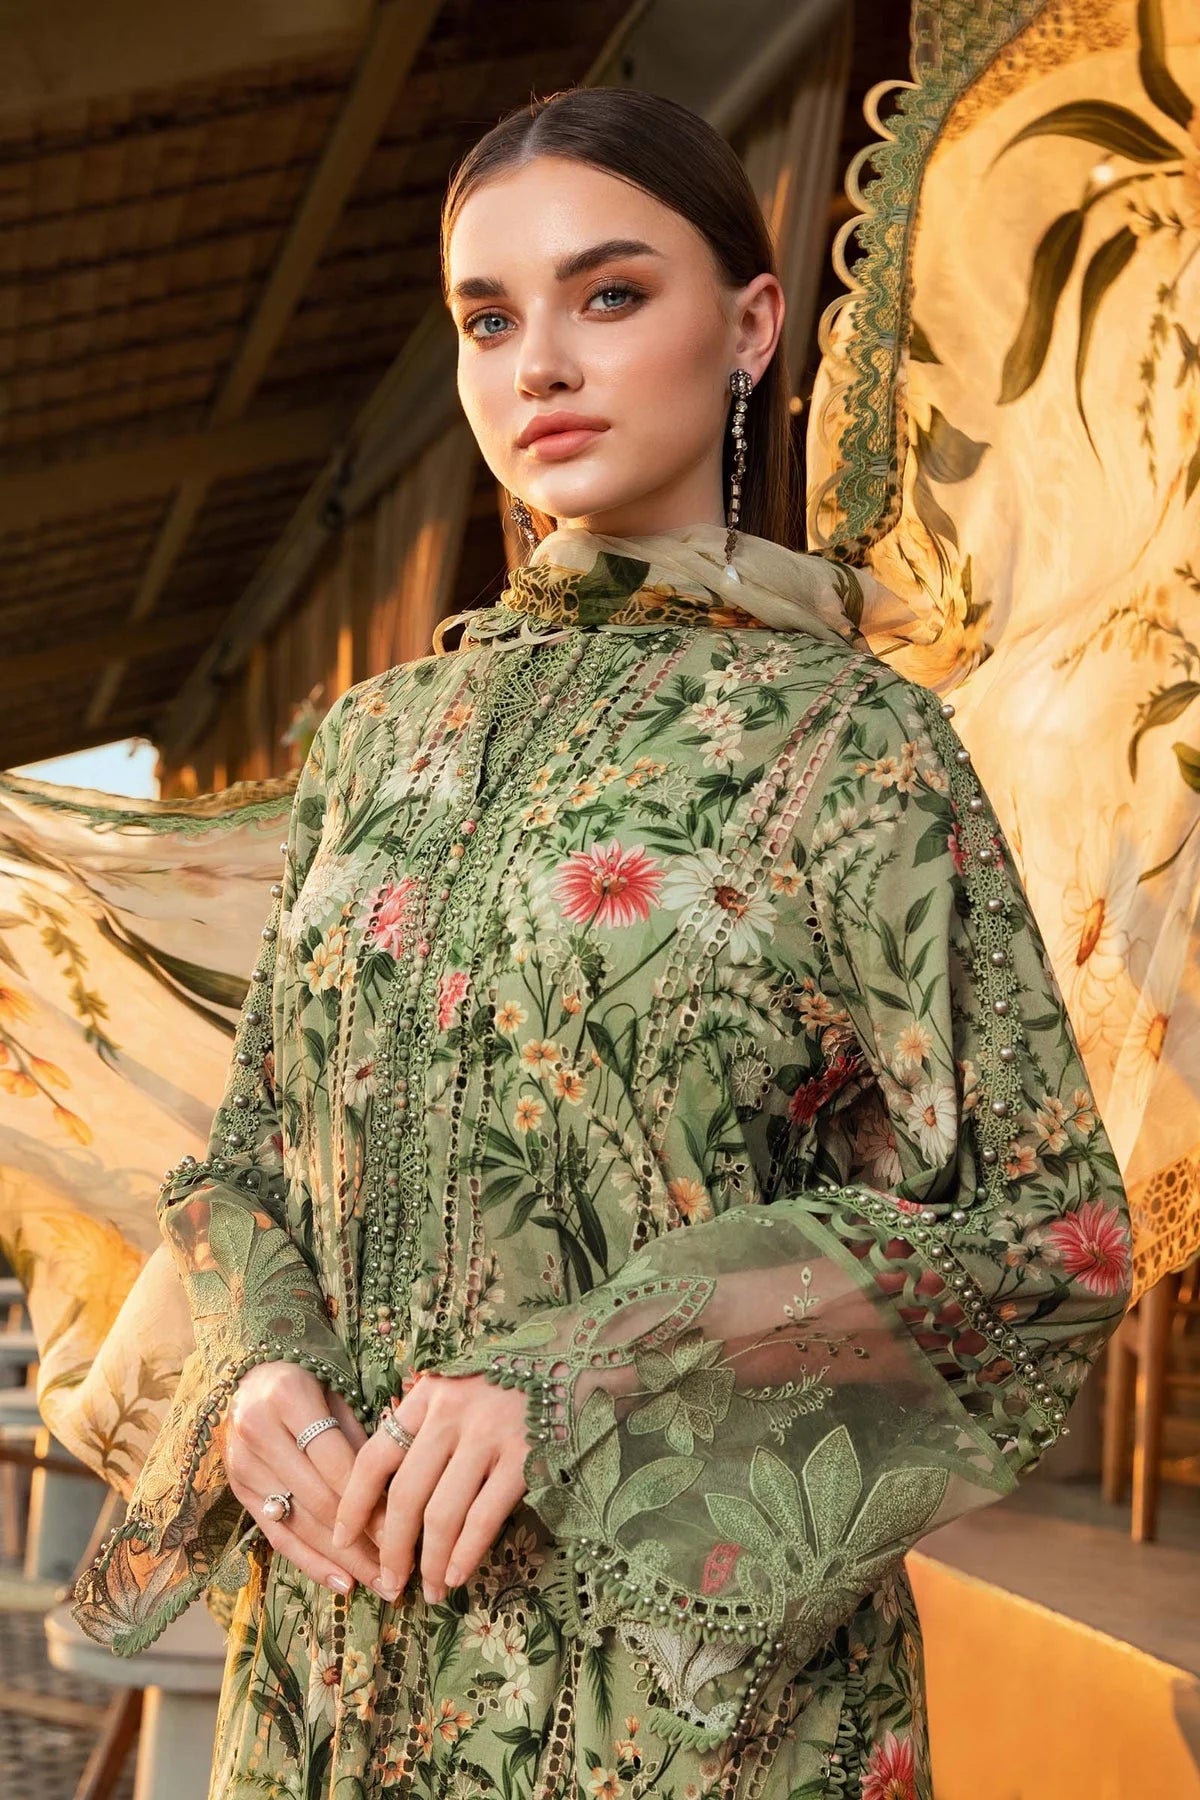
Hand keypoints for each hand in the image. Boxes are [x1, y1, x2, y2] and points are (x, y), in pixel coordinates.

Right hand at [222, 1361, 382, 1595]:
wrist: (250, 1378)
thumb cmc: (308, 1383)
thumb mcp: (338, 1394)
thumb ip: (360, 1441)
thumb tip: (398, 1499)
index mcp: (287, 1397)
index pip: (336, 1463)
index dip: (370, 1501)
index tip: (405, 1532)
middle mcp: (258, 1432)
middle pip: (318, 1499)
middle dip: (362, 1540)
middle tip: (399, 1570)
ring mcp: (243, 1466)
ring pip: (300, 1523)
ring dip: (343, 1559)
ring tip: (380, 1581)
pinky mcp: (239, 1492)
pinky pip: (278, 1536)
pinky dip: (311, 1562)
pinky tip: (342, 1581)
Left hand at [333, 1373, 529, 1604]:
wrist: (569, 1359)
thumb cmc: (505, 1379)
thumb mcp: (454, 1387)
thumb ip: (423, 1425)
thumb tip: (385, 1490)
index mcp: (426, 1396)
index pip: (375, 1456)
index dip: (354, 1504)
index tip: (342, 1539)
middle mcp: (452, 1415)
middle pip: (405, 1495)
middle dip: (392, 1549)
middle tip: (389, 1582)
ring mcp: (489, 1437)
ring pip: (443, 1514)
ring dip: (431, 1563)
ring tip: (429, 1590)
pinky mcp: (525, 1457)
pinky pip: (485, 1517)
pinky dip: (466, 1554)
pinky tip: (457, 1575)